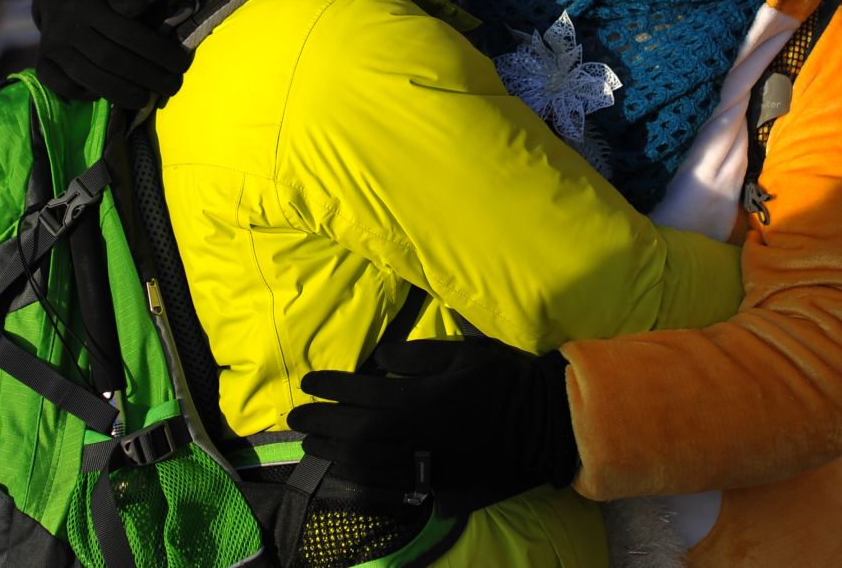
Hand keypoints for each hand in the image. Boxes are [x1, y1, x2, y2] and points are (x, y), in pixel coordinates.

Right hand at [32, 0, 191, 109]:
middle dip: (146, 76)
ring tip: (148, 99)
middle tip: (173, 86)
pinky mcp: (43, 64)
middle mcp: (66, 29)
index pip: (126, 34)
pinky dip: (89, 95)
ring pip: (89, 77)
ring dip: (122, 92)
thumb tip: (136, 9)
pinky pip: (65, 86)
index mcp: (85, 5)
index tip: (181, 64)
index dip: (156, 52)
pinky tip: (113, 96)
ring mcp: (52, 49)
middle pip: (110, 59)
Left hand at [287, 338, 576, 517]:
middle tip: (295, 418)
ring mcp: (426, 466)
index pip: (361, 393)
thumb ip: (418, 357)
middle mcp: (415, 436)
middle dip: (321, 424)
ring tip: (312, 447)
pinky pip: (391, 489)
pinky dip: (363, 483)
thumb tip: (382, 359)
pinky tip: (349, 476)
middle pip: (355, 433)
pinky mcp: (439, 487)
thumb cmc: (505, 381)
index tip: (309, 382)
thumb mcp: (464, 353)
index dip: (331, 387)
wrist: (545, 425)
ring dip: (334, 455)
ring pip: (367, 465)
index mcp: (419, 400)